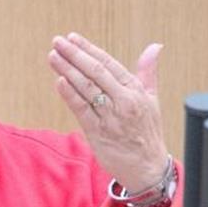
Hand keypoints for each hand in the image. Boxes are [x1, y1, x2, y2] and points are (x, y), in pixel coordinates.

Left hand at [47, 33, 168, 192]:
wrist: (147, 168)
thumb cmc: (148, 132)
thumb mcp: (152, 100)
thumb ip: (147, 72)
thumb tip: (154, 47)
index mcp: (135, 91)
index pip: (108, 64)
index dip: (89, 49)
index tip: (73, 38)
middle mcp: (123, 101)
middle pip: (95, 73)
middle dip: (74, 55)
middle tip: (57, 42)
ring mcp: (110, 117)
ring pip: (86, 89)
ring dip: (67, 70)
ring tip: (53, 56)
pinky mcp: (98, 133)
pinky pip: (82, 110)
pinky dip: (70, 95)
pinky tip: (59, 81)